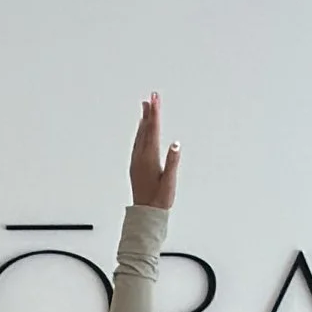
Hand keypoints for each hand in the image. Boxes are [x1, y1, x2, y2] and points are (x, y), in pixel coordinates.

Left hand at [130, 95, 179, 213]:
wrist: (145, 213)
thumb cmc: (160, 199)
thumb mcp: (169, 181)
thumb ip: (172, 162)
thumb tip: (175, 144)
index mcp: (149, 158)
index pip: (153, 130)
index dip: (155, 113)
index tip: (155, 99)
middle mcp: (140, 157)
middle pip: (145, 130)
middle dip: (149, 112)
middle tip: (151, 97)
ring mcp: (136, 161)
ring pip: (140, 136)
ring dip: (143, 121)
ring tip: (145, 107)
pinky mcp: (135, 166)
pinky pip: (137, 144)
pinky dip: (140, 133)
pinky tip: (142, 131)